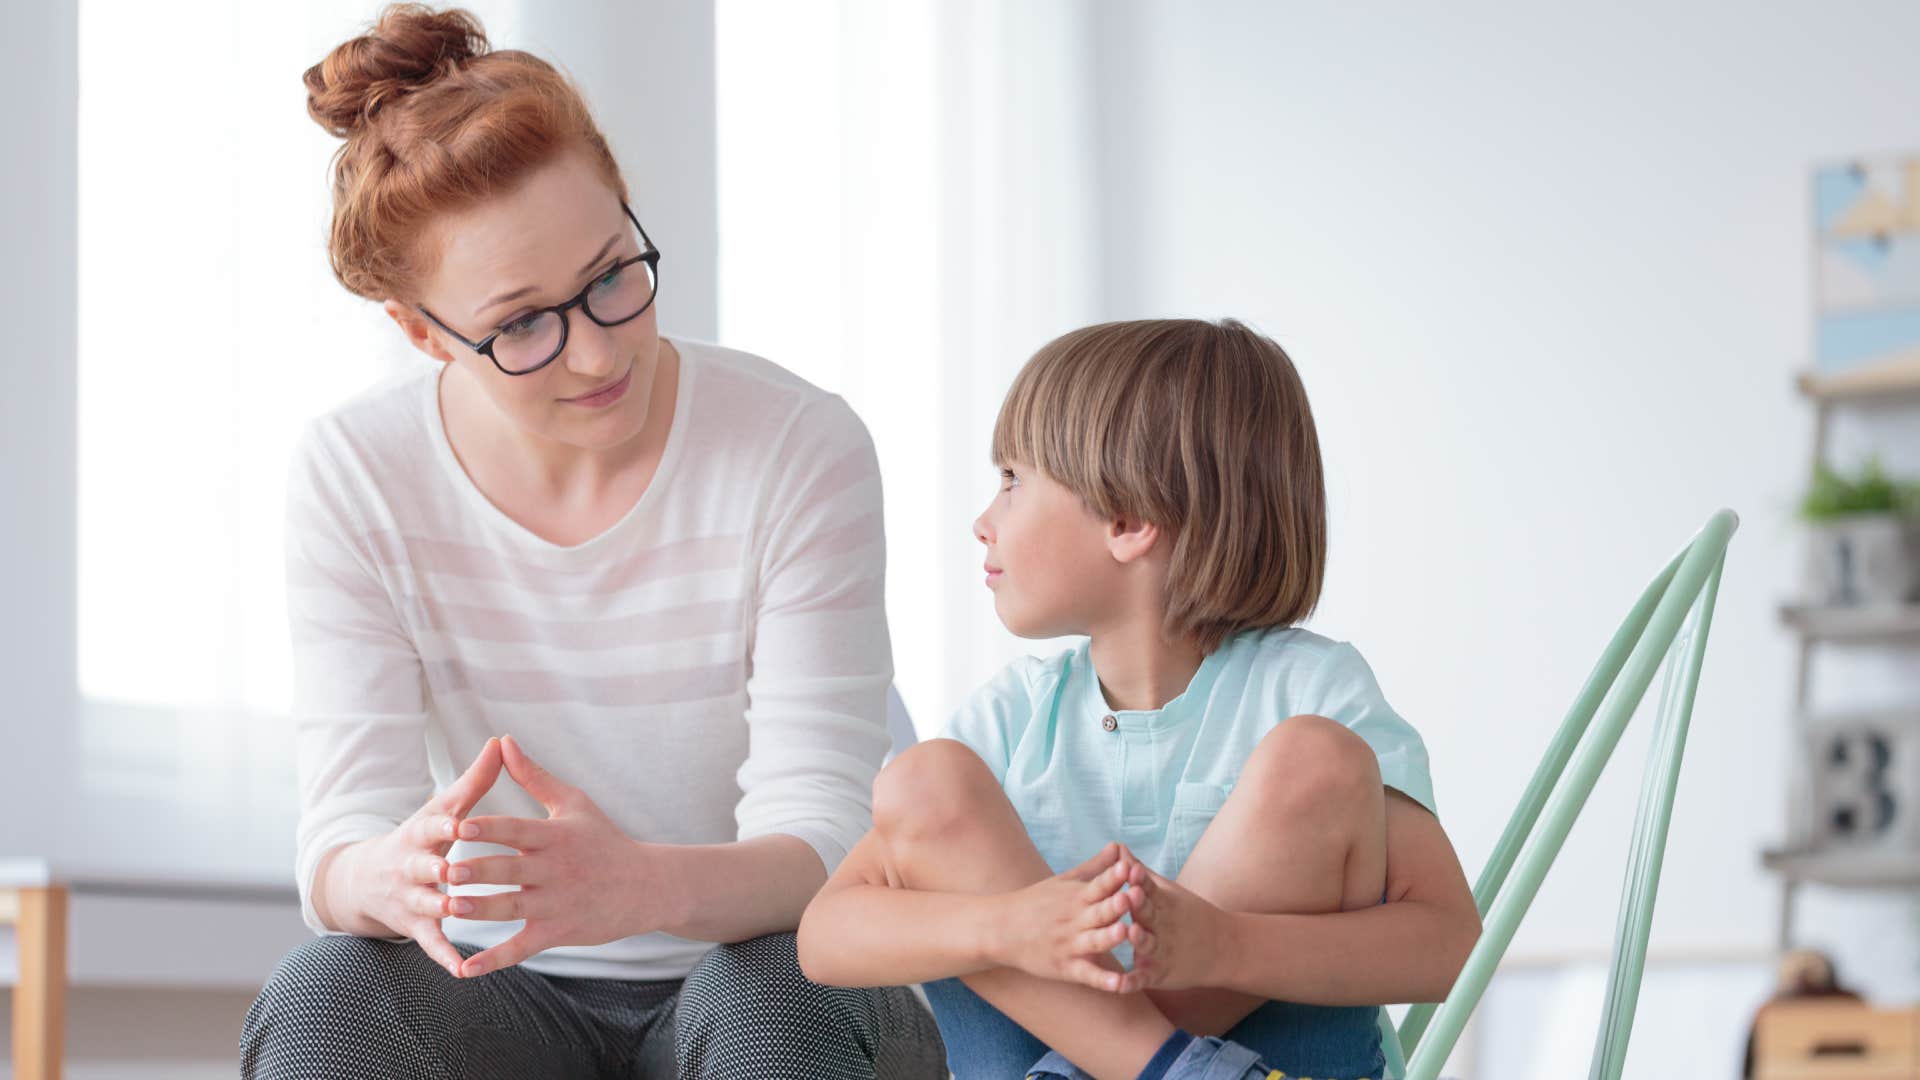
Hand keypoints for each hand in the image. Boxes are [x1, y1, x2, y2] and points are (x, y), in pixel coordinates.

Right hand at [324, 737, 502, 976]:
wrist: (366, 879)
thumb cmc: (421, 837)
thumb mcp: (441, 808)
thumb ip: (474, 780)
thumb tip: (501, 741)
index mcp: (421, 833)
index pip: (432, 826)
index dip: (445, 824)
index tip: (462, 822)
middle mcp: (411, 865)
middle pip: (423, 866)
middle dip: (437, 867)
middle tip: (455, 869)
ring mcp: (411, 898)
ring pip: (426, 903)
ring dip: (442, 907)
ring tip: (461, 910)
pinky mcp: (415, 926)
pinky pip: (431, 943)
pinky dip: (445, 956)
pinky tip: (462, 970)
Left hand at [448, 735, 670, 977]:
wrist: (647, 886)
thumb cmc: (605, 840)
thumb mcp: (574, 803)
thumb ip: (533, 776)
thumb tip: (503, 741)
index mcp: (556, 836)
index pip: (518, 830)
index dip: (490, 828)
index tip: (460, 825)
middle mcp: (555, 870)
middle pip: (511, 869)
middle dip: (480, 870)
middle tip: (447, 869)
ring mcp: (557, 903)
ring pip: (513, 907)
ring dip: (482, 909)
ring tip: (451, 908)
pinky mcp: (558, 932)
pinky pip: (522, 947)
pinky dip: (494, 959)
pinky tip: (465, 969)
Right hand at [988, 842, 1145, 991]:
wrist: (1001, 929)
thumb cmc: (1037, 902)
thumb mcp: (1064, 881)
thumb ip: (1096, 867)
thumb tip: (1119, 846)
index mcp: (1077, 897)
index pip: (1098, 884)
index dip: (1113, 876)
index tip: (1128, 866)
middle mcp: (1075, 920)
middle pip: (1099, 912)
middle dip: (1116, 905)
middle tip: (1131, 896)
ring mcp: (1070, 945)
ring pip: (1095, 941)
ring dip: (1109, 937)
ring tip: (1124, 931)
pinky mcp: (1066, 968)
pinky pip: (1087, 975)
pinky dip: (1102, 980)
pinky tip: (1118, 984)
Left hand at [1100, 847, 1228, 992]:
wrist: (1223, 948)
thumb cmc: (1187, 915)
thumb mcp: (1167, 892)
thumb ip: (1139, 873)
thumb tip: (1118, 848)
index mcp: (1163, 904)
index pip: (1150, 888)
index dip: (1140, 880)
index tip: (1130, 869)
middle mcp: (1163, 926)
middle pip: (1149, 914)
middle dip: (1139, 905)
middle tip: (1129, 894)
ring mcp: (1162, 950)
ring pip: (1148, 944)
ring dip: (1139, 938)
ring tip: (1130, 932)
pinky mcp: (1159, 974)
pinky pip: (1143, 978)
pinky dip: (1132, 982)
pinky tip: (1118, 985)